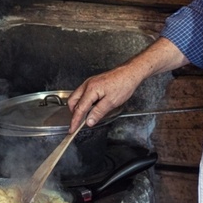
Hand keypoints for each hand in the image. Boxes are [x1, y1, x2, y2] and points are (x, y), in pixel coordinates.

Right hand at [66, 37, 189, 130]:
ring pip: (77, 97)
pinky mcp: (93, 83)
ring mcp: (90, 83)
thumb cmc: (123, 84)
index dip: (75, 120)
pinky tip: (90, 107)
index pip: (79, 109)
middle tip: (77, 123)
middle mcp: (87, 85)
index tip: (72, 129)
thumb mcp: (111, 102)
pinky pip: (83, 93)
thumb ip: (98, 112)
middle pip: (72, 101)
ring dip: (78, 107)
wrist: (130, 73)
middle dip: (73, 113)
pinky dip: (83, 102)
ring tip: (85, 116)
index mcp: (91, 90)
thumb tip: (89, 121)